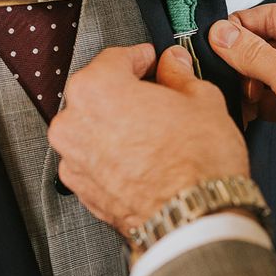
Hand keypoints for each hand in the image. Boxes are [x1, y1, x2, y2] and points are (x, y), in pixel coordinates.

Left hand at [48, 44, 249, 234]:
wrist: (193, 219)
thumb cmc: (196, 162)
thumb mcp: (201, 99)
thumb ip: (180, 75)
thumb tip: (174, 64)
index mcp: (96, 88)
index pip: (116, 57)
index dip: (142, 57)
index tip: (155, 61)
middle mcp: (74, 122)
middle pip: (99, 92)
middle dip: (128, 89)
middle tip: (159, 93)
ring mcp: (74, 159)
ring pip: (95, 126)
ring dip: (119, 122)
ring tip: (156, 129)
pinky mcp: (82, 189)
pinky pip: (96, 158)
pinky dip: (115, 153)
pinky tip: (146, 156)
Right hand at [209, 5, 275, 232]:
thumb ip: (254, 55)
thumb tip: (221, 33)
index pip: (273, 15)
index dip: (239, 27)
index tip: (209, 39)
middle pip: (267, 43)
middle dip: (241, 59)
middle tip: (214, 72)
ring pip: (266, 72)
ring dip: (246, 84)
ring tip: (233, 97)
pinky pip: (271, 96)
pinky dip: (255, 104)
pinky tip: (243, 113)